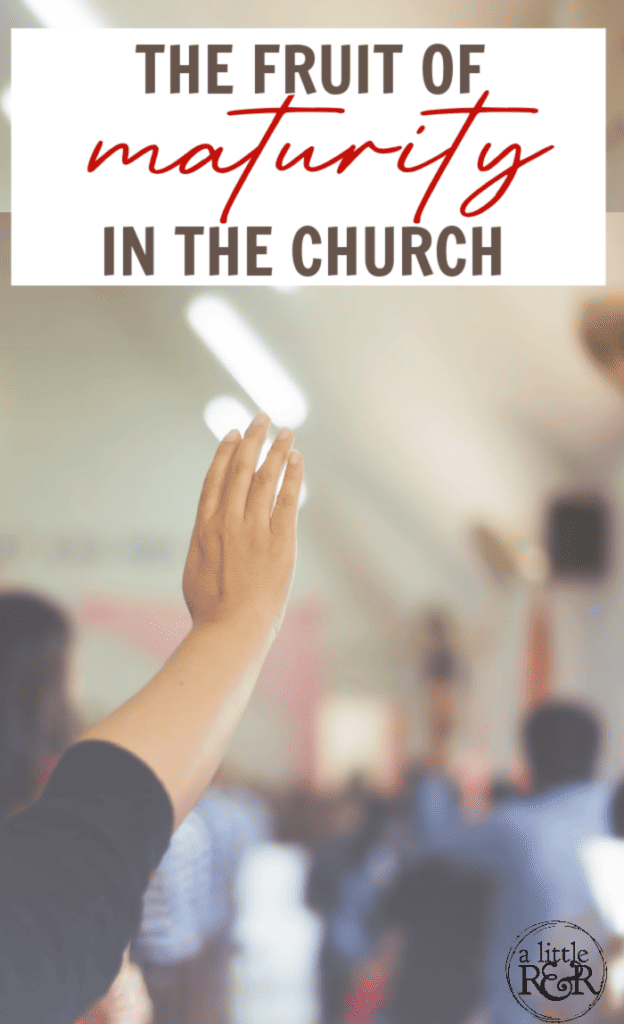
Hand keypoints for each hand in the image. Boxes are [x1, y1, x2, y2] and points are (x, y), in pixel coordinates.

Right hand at [182, 413, 302, 638]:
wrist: (232, 628)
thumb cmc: (211, 611)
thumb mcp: (196, 571)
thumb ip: (204, 547)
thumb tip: (208, 539)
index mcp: (204, 528)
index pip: (215, 480)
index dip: (224, 454)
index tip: (232, 434)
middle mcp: (227, 521)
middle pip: (240, 470)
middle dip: (251, 440)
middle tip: (260, 418)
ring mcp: (253, 529)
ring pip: (265, 478)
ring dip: (275, 451)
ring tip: (285, 431)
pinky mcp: (279, 540)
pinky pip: (287, 499)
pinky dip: (292, 476)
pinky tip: (297, 459)